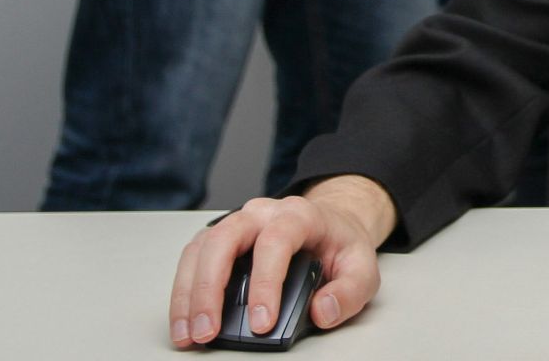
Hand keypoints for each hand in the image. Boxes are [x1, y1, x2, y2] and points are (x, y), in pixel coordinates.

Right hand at [168, 176, 395, 348]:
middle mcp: (263, 213)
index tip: (262, 322)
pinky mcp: (220, 239)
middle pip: (225, 239)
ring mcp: (237, 223)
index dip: (266, 283)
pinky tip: (185, 322)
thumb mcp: (364, 268)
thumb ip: (351, 291)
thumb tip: (323, 311)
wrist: (332, 225)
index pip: (276, 241)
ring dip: (189, 294)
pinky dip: (184, 292)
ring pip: (201, 249)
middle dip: (211, 288)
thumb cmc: (342, 247)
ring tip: (189, 335)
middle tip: (208, 330)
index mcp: (300, 215)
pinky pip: (193, 259)